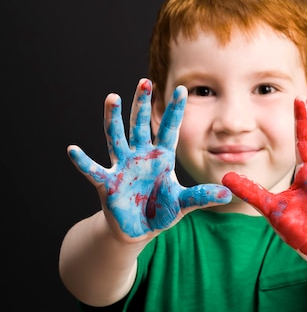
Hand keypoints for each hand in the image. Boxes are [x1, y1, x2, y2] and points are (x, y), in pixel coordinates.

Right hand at [67, 79, 231, 239]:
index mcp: (161, 158)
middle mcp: (140, 157)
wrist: (138, 230)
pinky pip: (93, 170)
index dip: (176, 111)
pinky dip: (83, 162)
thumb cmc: (160, 211)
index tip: (183, 89)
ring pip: (116, 138)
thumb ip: (202, 196)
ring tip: (112, 98)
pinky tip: (73, 150)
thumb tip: (229, 194)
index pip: (169, 130)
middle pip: (140, 126)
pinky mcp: (108, 184)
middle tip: (144, 82)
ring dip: (113, 119)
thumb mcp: (183, 203)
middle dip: (142, 105)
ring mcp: (123, 167)